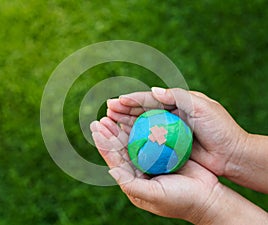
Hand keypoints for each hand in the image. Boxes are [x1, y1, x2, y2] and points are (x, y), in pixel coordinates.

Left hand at [90, 117, 220, 222]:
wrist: (208, 197)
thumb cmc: (180, 200)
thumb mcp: (154, 196)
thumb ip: (131, 185)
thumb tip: (110, 170)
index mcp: (133, 181)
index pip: (115, 160)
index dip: (105, 144)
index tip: (96, 128)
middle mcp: (140, 169)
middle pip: (121, 148)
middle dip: (110, 133)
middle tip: (101, 118)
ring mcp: (152, 160)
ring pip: (134, 141)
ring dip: (123, 128)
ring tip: (114, 115)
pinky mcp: (164, 153)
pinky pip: (150, 137)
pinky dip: (143, 126)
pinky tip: (137, 116)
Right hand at [106, 88, 247, 177]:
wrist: (231, 154)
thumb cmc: (219, 128)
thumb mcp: (203, 107)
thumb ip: (178, 96)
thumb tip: (154, 91)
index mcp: (177, 102)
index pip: (150, 99)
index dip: (133, 99)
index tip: (117, 100)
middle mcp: (169, 115)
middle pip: (142, 111)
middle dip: (124, 110)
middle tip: (107, 110)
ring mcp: (168, 131)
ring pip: (142, 125)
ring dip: (125, 123)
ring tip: (109, 121)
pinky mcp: (168, 146)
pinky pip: (147, 140)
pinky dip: (134, 137)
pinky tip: (122, 137)